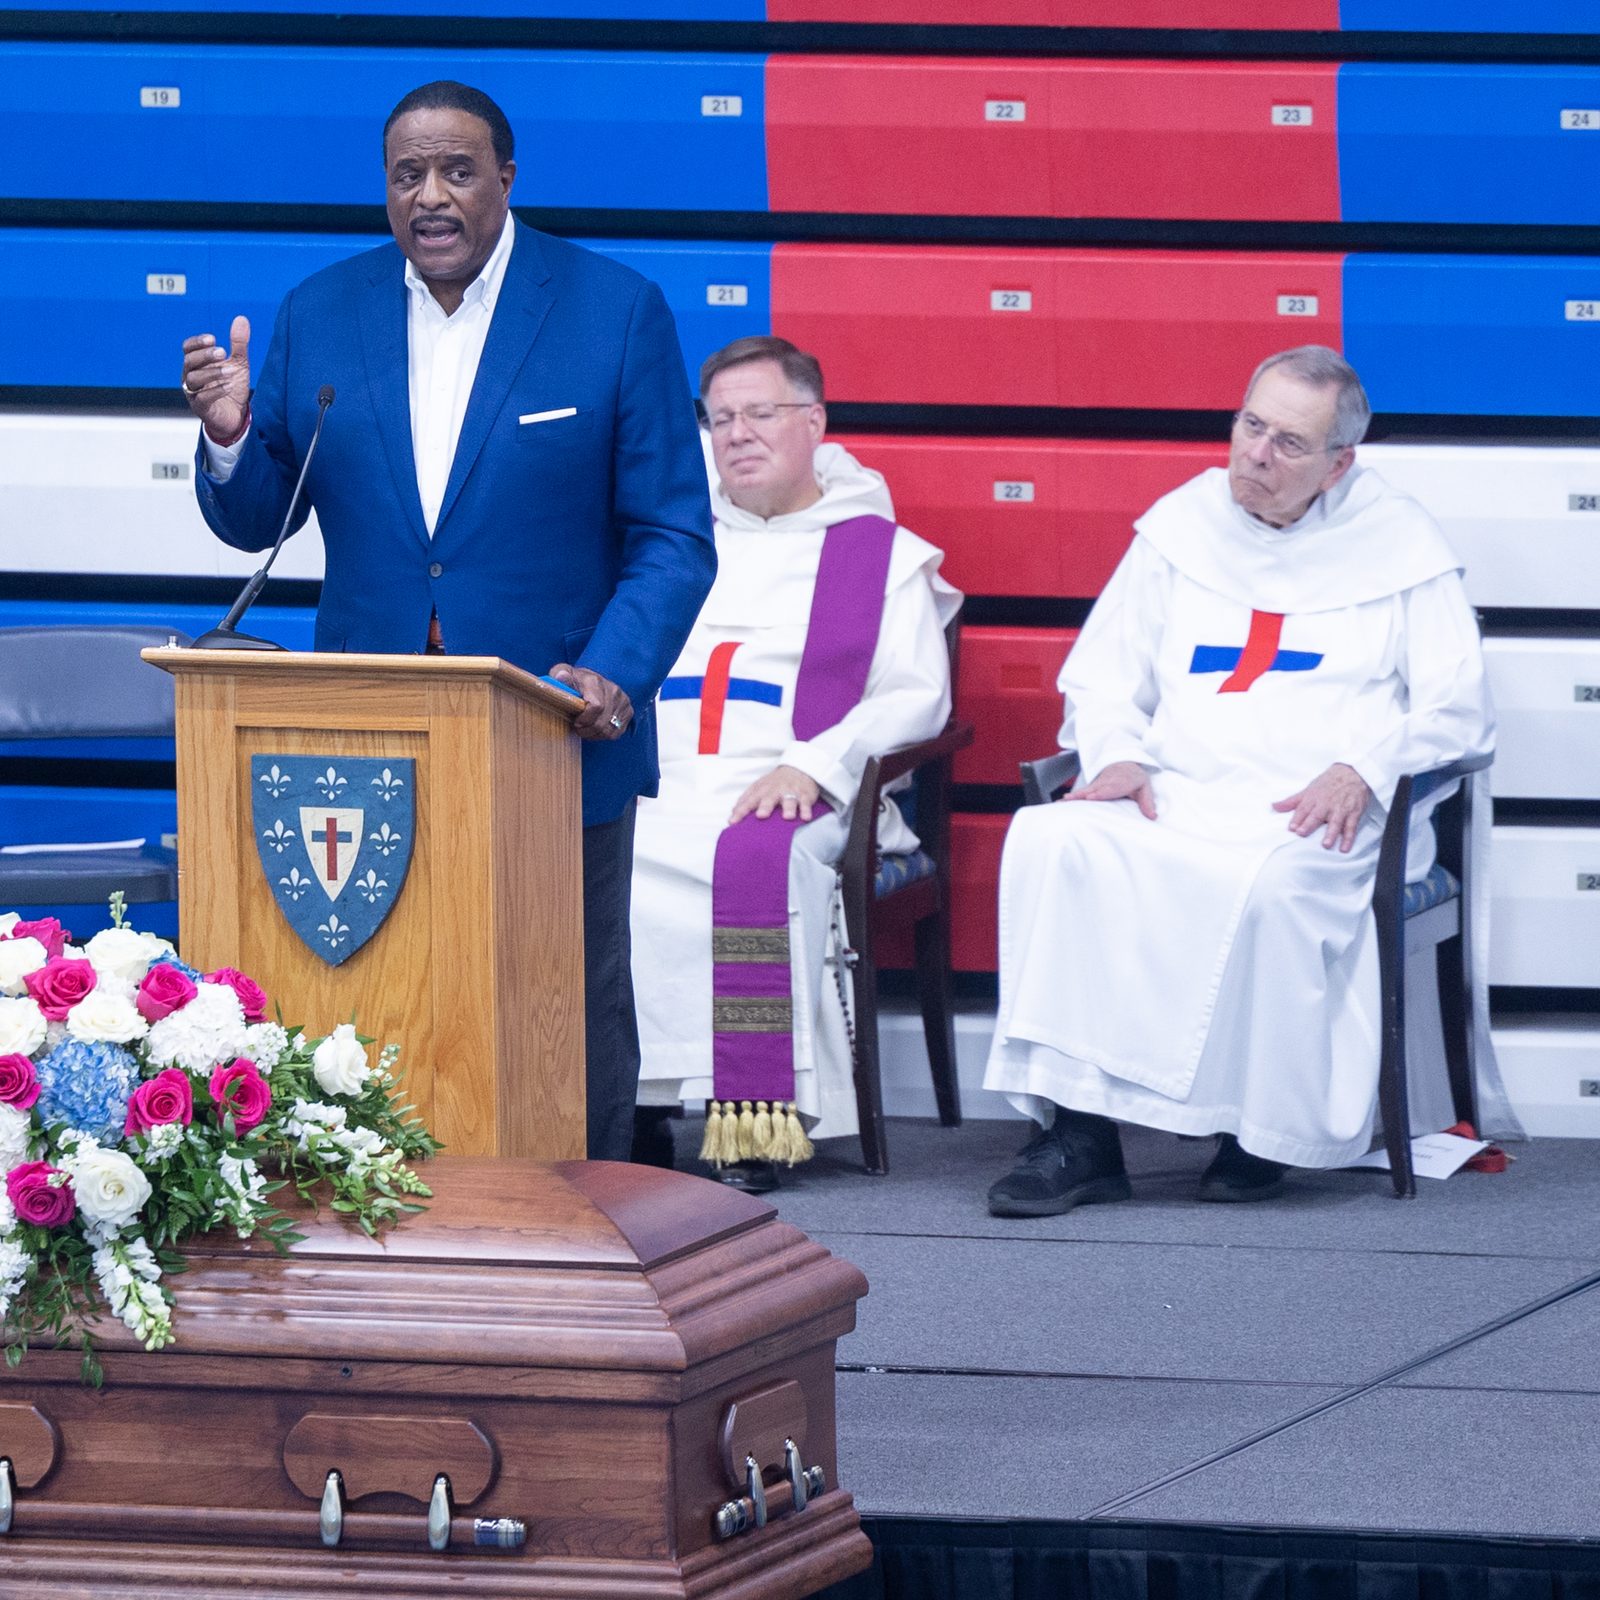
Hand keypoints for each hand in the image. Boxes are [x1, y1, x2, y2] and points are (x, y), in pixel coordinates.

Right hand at [181, 316, 251, 442]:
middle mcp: (191, 376)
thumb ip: (238, 344)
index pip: (188, 348)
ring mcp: (194, 393)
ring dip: (212, 373)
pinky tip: (228, 386)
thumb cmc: (232, 387)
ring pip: (193, 379)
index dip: (197, 342)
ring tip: (231, 371)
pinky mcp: (202, 408)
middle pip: (189, 362)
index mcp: (197, 363)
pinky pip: (202, 398)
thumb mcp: (239, 364)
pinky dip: (215, 391)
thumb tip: (241, 318)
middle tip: (223, 352)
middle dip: (205, 356)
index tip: (213, 339)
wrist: (237, 416)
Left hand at [548, 664, 631, 740]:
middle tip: (577, 728)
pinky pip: (616, 733)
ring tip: (585, 729)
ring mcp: (623, 700)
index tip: (575, 721)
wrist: (590, 681)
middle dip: (587, 730)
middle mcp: (613, 689)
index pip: (597, 706)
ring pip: (609, 731)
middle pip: (602, 723)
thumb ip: (559, 675)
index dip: (585, 719)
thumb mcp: (561, 674)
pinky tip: (595, 729)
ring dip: (594, 734)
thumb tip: (561, 676)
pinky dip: (603, 735)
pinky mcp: (628, 710)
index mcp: (595, 681)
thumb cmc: (572, 681)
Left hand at [729, 765, 820, 824]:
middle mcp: (775, 791)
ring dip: (788, 808)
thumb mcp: (758, 788)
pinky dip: (806, 810)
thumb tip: (732, 813)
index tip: (733, 821)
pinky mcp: (804, 795)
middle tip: (761, 815)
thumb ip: (746, 800)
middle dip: (765, 806)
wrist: (798, 769)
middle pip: (769, 799)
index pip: (749, 801)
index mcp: (761, 790)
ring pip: (789, 800)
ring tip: (787, 817)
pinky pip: (805, 803)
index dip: (741, 811)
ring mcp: (790, 792)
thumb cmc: (774, 783)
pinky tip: (805, 818)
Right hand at [1061, 759, 1156, 819]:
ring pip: (1084, 791)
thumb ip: (1147, 802)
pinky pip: (1080, 794)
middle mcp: (1106, 782)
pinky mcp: (1090, 788)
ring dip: (1072, 797)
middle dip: (1082, 795)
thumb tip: (1153, 817)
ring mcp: (1097, 785)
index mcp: (1121, 782)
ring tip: (1061, 802)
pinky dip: (1070, 798)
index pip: (1110, 788)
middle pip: (1093, 789)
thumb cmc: (1134, 778)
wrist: (1124, 763)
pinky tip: (1059, 804)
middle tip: (1070, 800)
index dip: (1101, 792)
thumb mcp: (1144, 787)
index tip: (1092, 796)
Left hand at [1272, 762, 1371, 852]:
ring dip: (1331, 834)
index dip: (1297, 818)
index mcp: (1314, 798)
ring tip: (1326, 845)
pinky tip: (1344, 848)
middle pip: (1317, 815)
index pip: (1303, 809)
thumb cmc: (1327, 782)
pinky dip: (1348, 838)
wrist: (1352, 773)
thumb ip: (1291, 801)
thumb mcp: (1308, 789)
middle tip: (1302, 833)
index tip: (1291, 828)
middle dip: (1309, 824)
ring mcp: (1341, 809)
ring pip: (1335, 822)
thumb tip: (1273, 806)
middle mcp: (1327, 804)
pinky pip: (1351, 827)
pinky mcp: (1353, 813)